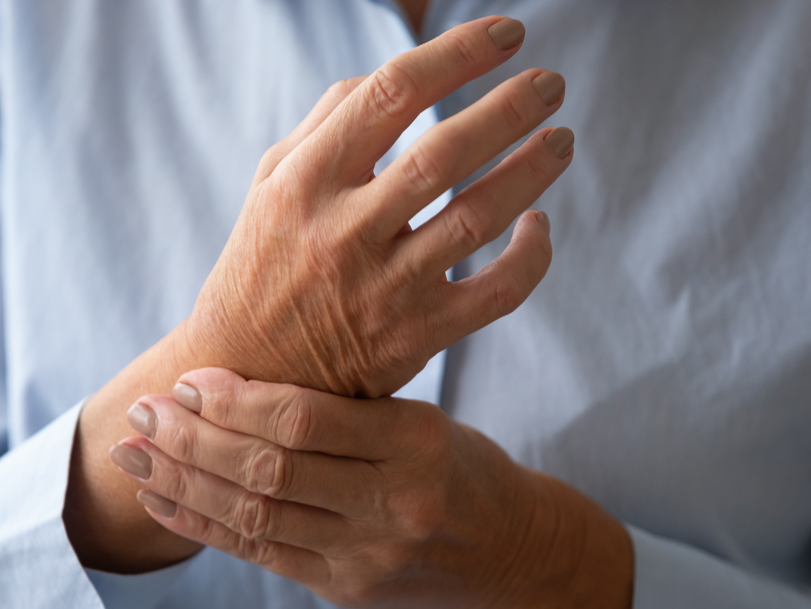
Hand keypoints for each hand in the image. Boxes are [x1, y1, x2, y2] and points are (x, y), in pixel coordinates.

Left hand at [112, 368, 632, 608]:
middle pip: (269, 470)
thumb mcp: (419, 419)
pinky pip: (260, 555)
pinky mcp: (344, 588)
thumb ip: (341, 409)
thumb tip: (233, 383)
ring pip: (254, 515)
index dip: (236, 399)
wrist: (507, 549)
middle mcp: (391, 503)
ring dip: (182, 483)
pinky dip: (203, 528)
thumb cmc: (458, 467)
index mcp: (415, 443)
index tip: (188, 380)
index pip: (305, 420)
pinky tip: (161, 503)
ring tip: (132, 455)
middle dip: (193, 440)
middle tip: (143, 412)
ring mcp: (366, 555)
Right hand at [184, 15, 571, 397]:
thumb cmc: (264, 262)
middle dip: (509, 108)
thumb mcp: (271, 182)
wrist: (249, 372)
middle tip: (551, 83)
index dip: (457, 55)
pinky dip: (531, 256)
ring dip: (532, 170)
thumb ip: (326, 123)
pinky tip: (539, 224)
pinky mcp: (415, 338)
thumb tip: (392, 76)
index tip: (505, 34)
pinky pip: (496, 293)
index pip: (391, 95)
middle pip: (444, 153)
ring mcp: (383, 289)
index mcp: (306, 181)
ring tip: (561, 139)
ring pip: (478, 217)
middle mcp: (343, 232)